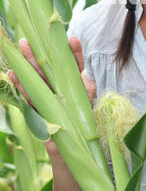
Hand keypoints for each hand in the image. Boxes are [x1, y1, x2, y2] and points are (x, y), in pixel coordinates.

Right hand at [7, 36, 95, 160]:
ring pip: (37, 77)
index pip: (76, 65)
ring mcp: (49, 97)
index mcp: (76, 86)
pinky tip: (12, 74)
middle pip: (50, 67)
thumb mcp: (89, 108)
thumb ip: (87, 91)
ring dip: (28, 63)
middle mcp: (61, 88)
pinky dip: (20, 85)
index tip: (72, 39)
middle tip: (30, 39)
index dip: (74, 52)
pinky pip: (28, 96)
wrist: (74, 151)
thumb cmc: (84, 127)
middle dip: (40, 53)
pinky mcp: (40, 110)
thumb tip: (84, 76)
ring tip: (20, 47)